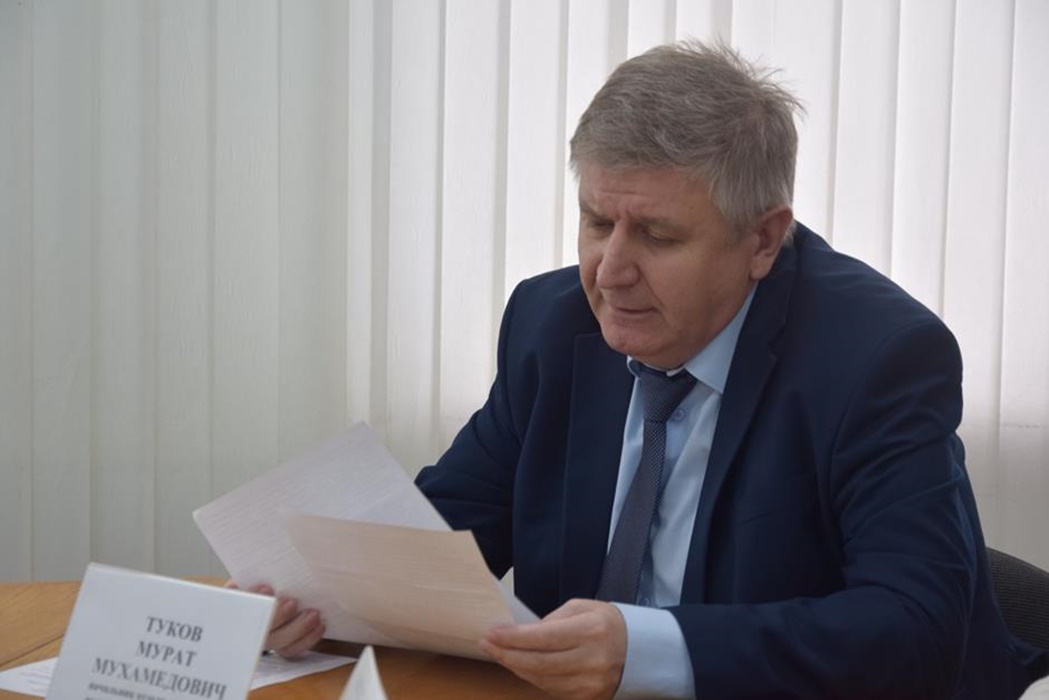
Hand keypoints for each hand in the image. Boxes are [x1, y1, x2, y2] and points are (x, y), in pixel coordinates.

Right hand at [225, 581, 325, 657]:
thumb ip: (255, 575)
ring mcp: (266, 638)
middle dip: (277, 615)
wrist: (273, 591)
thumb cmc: (262, 580)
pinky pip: (292, 649)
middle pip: (258, 628)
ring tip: (313, 614)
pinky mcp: (282, 645)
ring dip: (298, 629)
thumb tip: (258, 574)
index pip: (238, 605)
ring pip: (279, 642)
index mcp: (236, 604)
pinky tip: (319, 626)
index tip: (266, 588)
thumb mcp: (253, 575)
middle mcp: (248, 627)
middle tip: (292, 602)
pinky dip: (307, 639)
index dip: (251, 598)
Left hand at [480, 598, 625, 699]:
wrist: (642, 651)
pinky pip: (552, 690)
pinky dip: (533, 678)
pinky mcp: (589, 698)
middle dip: (507, 654)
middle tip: (487, 644)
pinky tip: (522, 667)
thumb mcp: (583, 608)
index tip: (492, 633)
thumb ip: (553, 619)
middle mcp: (592, 659)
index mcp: (591, 630)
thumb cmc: (608, 624)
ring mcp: (591, 683)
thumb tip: (524, 633)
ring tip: (501, 654)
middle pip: (538, 663)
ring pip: (541, 680)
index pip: (543, 637)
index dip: (513, 638)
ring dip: (516, 668)